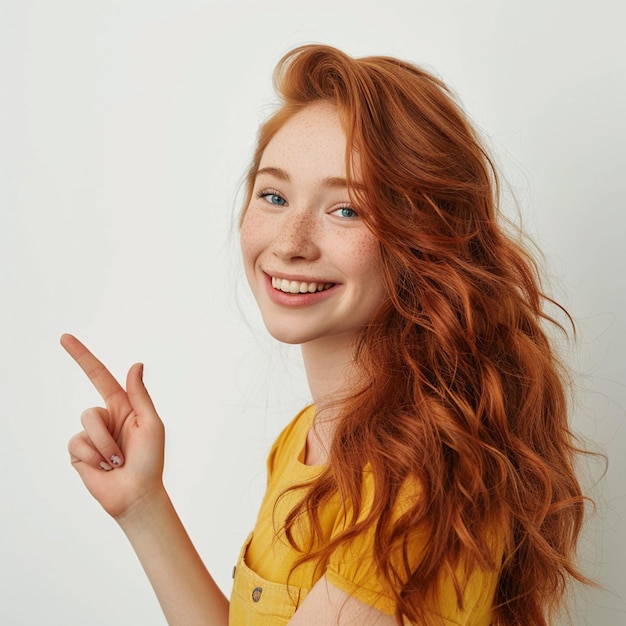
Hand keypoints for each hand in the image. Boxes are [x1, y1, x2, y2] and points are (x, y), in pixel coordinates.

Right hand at [62, 334, 165, 519]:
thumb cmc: (151, 460)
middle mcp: (105, 418)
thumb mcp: (151, 423)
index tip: (64, 338)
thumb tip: (136, 365)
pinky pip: (77, 445)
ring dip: (103, 448)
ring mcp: (90, 435)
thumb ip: (139, 395)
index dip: (82, 357)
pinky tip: (103, 469)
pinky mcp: (78, 453)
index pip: (99, 376)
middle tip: (123, 454)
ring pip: (84, 428)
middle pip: (91, 411)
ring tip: (115, 462)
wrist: (137, 494)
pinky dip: (93, 458)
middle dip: (106, 435)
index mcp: (123, 406)